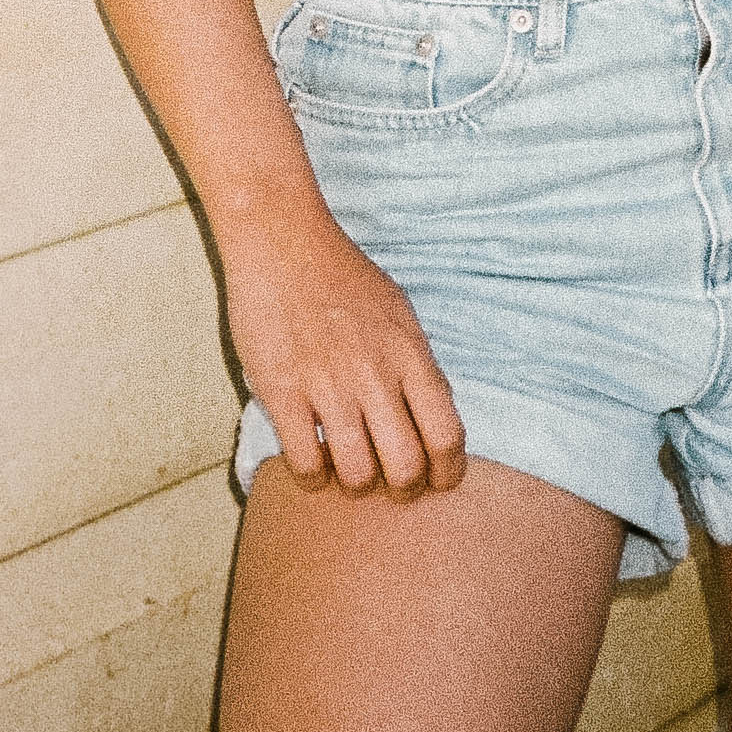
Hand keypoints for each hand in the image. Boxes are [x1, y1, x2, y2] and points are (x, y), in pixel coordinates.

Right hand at [223, 201, 467, 496]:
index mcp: (410, 354)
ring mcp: (328, 386)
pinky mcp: (283, 392)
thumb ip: (416, 364)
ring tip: (348, 472)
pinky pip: (306, 463)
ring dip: (356, 485)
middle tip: (391, 485)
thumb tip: (434, 413)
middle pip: (406, 466)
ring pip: (356, 474)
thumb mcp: (399, 312)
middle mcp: (375, 375)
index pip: (448, 434)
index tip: (439, 481)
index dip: (448, 472)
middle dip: (403, 490)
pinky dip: (312, 478)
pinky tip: (312, 464)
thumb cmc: (343, 276)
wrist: (284, 242)